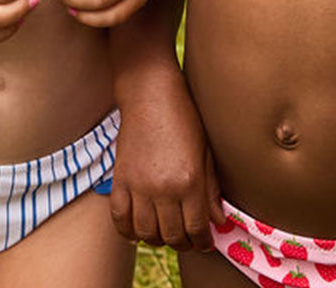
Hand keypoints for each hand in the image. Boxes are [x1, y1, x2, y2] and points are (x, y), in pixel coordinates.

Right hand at [110, 70, 222, 251]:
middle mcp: (164, 188)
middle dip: (182, 242)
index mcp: (190, 181)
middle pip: (172, 236)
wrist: (149, 92)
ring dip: (156, 238)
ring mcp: (139, 184)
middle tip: (186, 237)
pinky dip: (127, 230)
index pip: (197, 230)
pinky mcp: (120, 178)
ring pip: (146, 232)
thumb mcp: (205, 152)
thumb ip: (211, 190)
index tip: (203, 241)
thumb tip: (217, 221)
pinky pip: (118, 217)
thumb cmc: (183, 117)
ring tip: (163, 230)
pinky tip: (137, 227)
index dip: (202, 242)